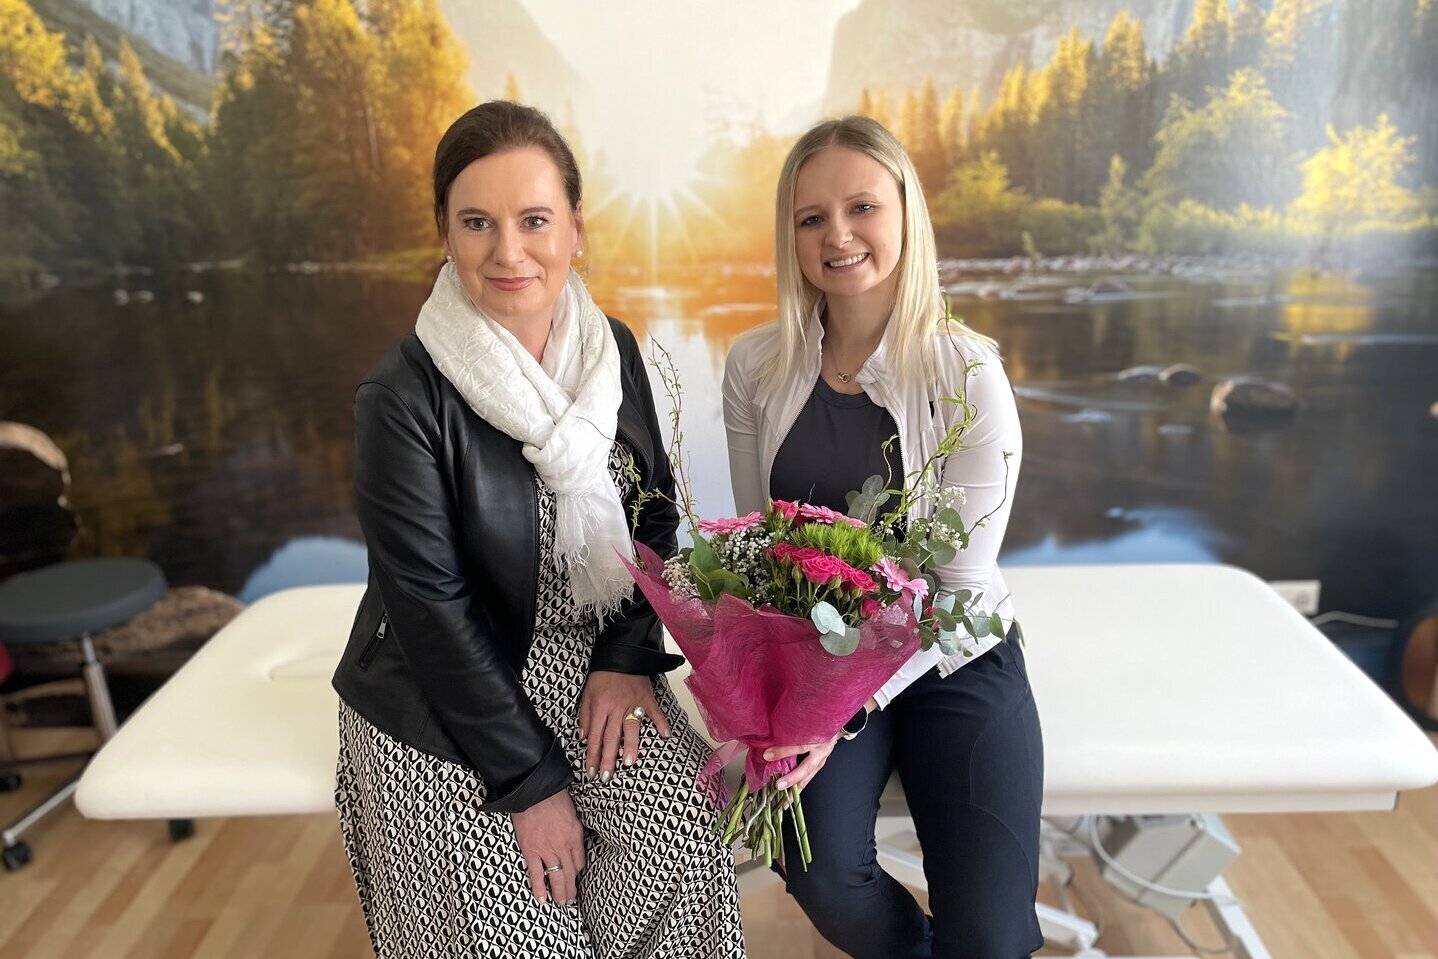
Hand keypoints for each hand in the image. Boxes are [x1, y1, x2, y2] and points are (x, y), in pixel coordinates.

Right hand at [510, 788, 584, 904]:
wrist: (533, 790)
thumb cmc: (552, 797)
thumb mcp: (571, 813)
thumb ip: (572, 830)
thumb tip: (572, 843)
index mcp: (575, 835)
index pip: (580, 862)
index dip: (577, 872)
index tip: (574, 877)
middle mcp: (563, 846)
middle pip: (571, 873)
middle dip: (571, 890)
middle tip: (569, 901)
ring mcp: (547, 849)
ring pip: (557, 877)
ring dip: (560, 893)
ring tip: (561, 904)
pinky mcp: (531, 850)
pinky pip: (536, 874)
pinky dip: (539, 888)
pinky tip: (542, 900)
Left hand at [579, 671, 671, 781]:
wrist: (621, 653)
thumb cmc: (602, 675)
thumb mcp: (587, 694)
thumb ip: (585, 717)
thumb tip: (584, 738)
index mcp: (600, 707)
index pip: (594, 736)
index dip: (592, 755)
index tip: (590, 772)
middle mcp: (616, 707)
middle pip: (611, 737)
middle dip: (608, 759)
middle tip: (606, 777)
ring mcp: (633, 703)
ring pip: (631, 728)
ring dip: (630, 746)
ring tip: (629, 763)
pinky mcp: (647, 698)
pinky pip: (655, 712)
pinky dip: (661, 723)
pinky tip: (665, 736)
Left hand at [763, 699, 876, 794]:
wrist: (835, 727)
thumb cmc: (817, 724)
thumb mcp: (805, 724)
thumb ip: (789, 730)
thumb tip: (769, 737)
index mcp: (816, 738)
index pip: (799, 746)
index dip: (783, 751)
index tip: (767, 755)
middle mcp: (820, 752)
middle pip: (806, 768)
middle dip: (792, 779)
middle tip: (779, 787)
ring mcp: (820, 761)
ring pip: (808, 778)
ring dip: (795, 791)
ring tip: (783, 803)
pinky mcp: (818, 767)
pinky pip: (807, 780)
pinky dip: (798, 789)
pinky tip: (789, 798)